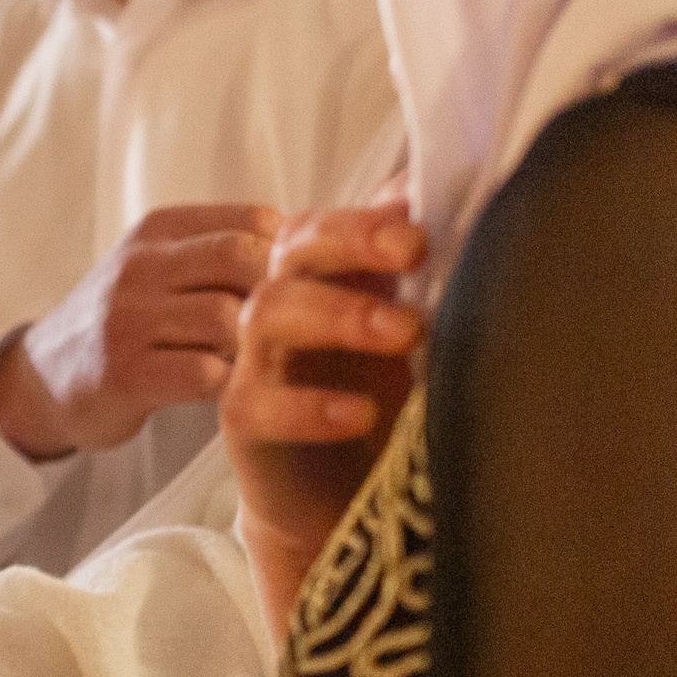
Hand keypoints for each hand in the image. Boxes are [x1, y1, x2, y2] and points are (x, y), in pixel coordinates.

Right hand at [0, 204, 281, 459]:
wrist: (42, 378)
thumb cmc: (127, 324)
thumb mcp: (161, 269)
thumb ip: (222, 254)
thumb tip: (318, 250)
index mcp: (158, 230)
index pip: (255, 220)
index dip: (296, 258)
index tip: (308, 294)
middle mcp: (139, 265)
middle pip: (242, 258)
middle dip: (286, 297)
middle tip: (299, 335)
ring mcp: (126, 318)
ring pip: (226, 318)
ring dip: (257, 348)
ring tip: (262, 366)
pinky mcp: (123, 373)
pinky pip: (203, 374)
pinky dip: (231, 386)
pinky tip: (233, 393)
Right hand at [221, 195, 425, 639]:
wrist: (327, 493)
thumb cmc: (360, 396)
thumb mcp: (391, 319)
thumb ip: (399, 258)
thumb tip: (436, 182)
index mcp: (309, 274)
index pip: (318, 224)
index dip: (365, 218)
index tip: (421, 224)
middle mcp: (272, 302)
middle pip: (290, 250)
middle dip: (352, 240)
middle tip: (414, 250)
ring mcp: (250, 359)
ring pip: (269, 311)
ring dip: (338, 313)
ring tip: (406, 332)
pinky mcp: (240, 419)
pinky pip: (256, 401)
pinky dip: (307, 405)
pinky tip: (360, 412)